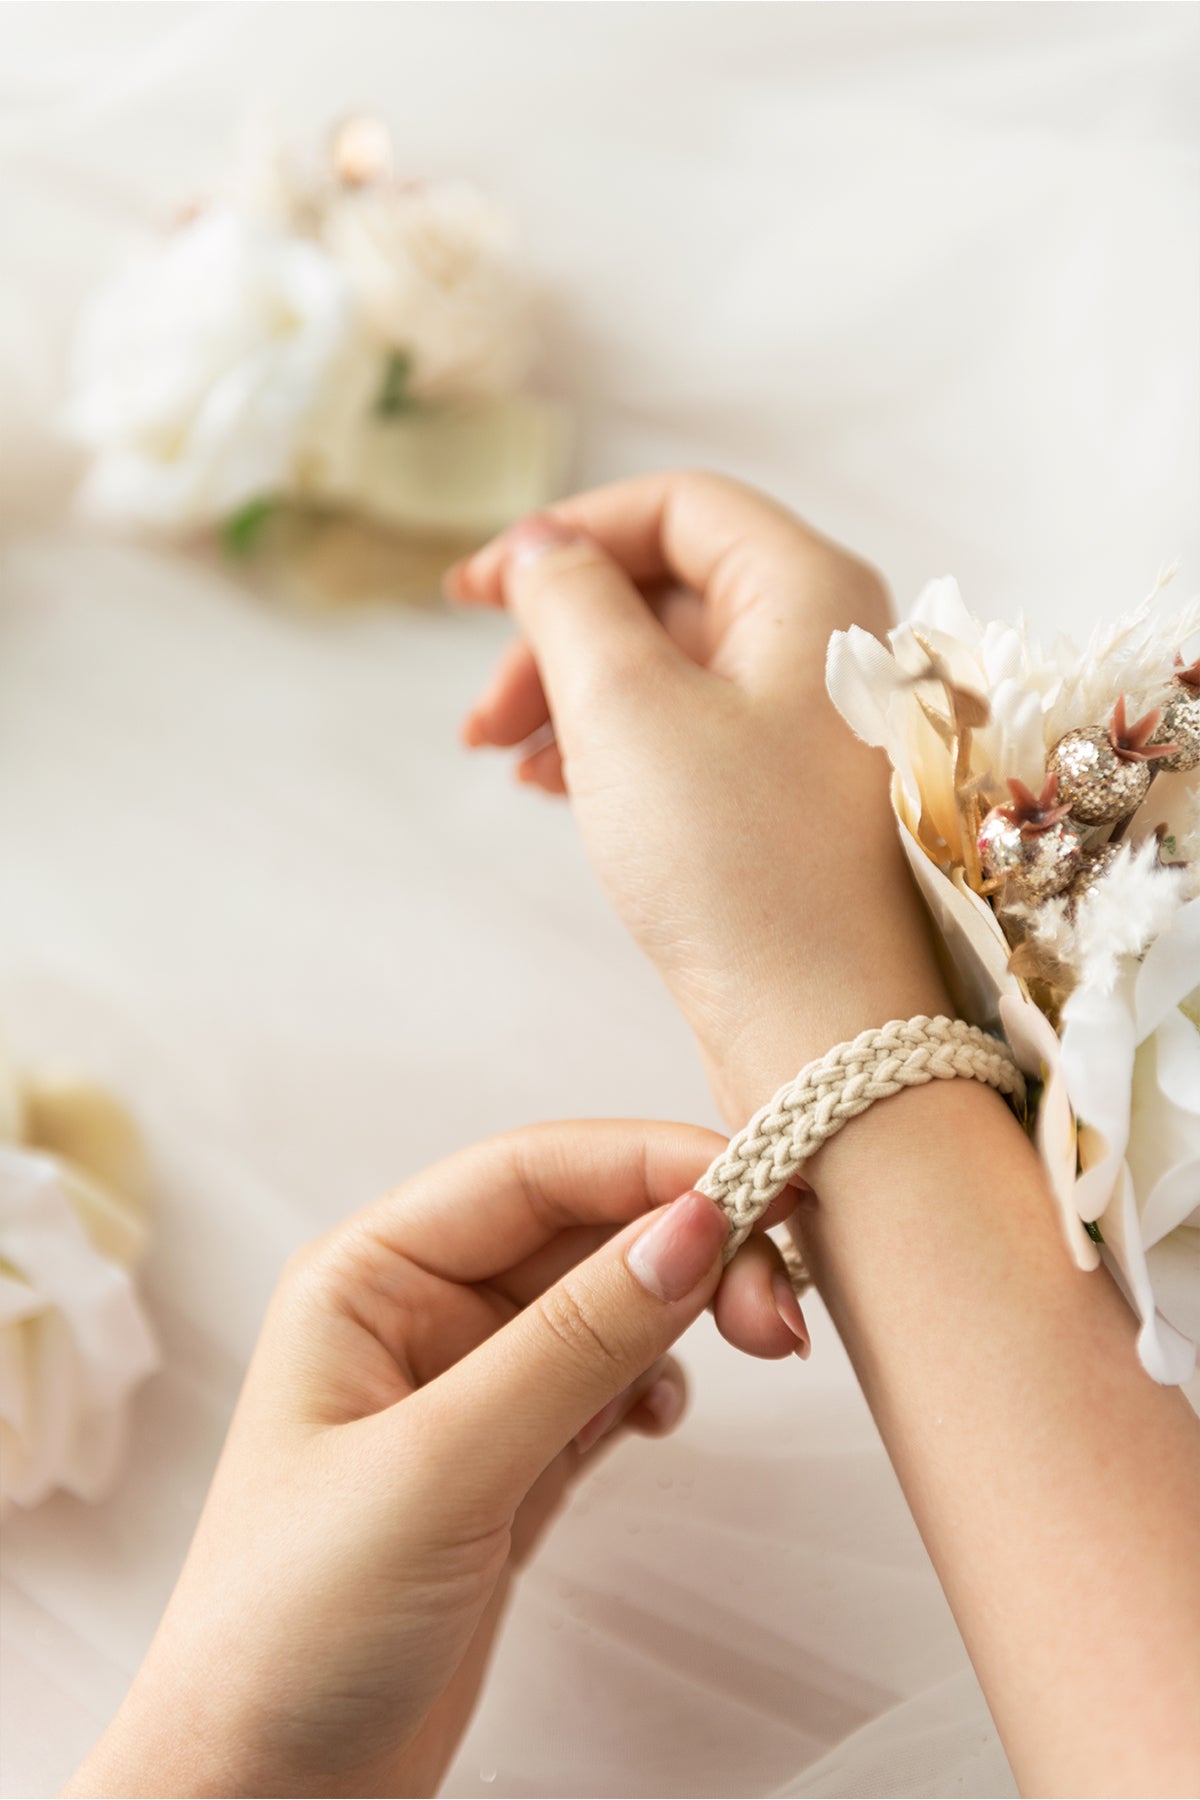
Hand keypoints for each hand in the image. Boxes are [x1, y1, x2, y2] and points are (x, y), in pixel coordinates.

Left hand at [68, 1120, 807, 1799]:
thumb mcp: (439, 1466)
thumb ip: (573, 1340)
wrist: (268, 1795)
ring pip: (609, 1300)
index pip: (530, 1171)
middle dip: (691, 1243)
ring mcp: (472, 1389)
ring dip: (691, 1309)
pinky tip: (662, 1417)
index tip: (758, 1183)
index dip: (650, 1163)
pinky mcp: (513, 1461)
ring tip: (761, 1343)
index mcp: (368, 1275)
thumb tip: (692, 1224)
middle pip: (585, 1229)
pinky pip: (610, 1380)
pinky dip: (657, 1382)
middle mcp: (420, 1312)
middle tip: (779, 1299)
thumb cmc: (292, 1625)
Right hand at [451, 471, 948, 1119]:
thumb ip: (572, 601)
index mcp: (810, 589)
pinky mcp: (789, 798)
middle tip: (479, 714)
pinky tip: (552, 786)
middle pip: (666, 588)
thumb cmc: (737, 867)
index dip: (565, 533)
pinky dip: (612, 746)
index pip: (675, 507)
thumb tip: (544, 547)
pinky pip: (687, 734)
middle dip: (557, 635)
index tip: (477, 592)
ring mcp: (811, 726)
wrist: (826, 1036)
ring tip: (500, 757)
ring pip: (668, 667)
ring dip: (572, 696)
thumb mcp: (627, 708)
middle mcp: (826, 643)